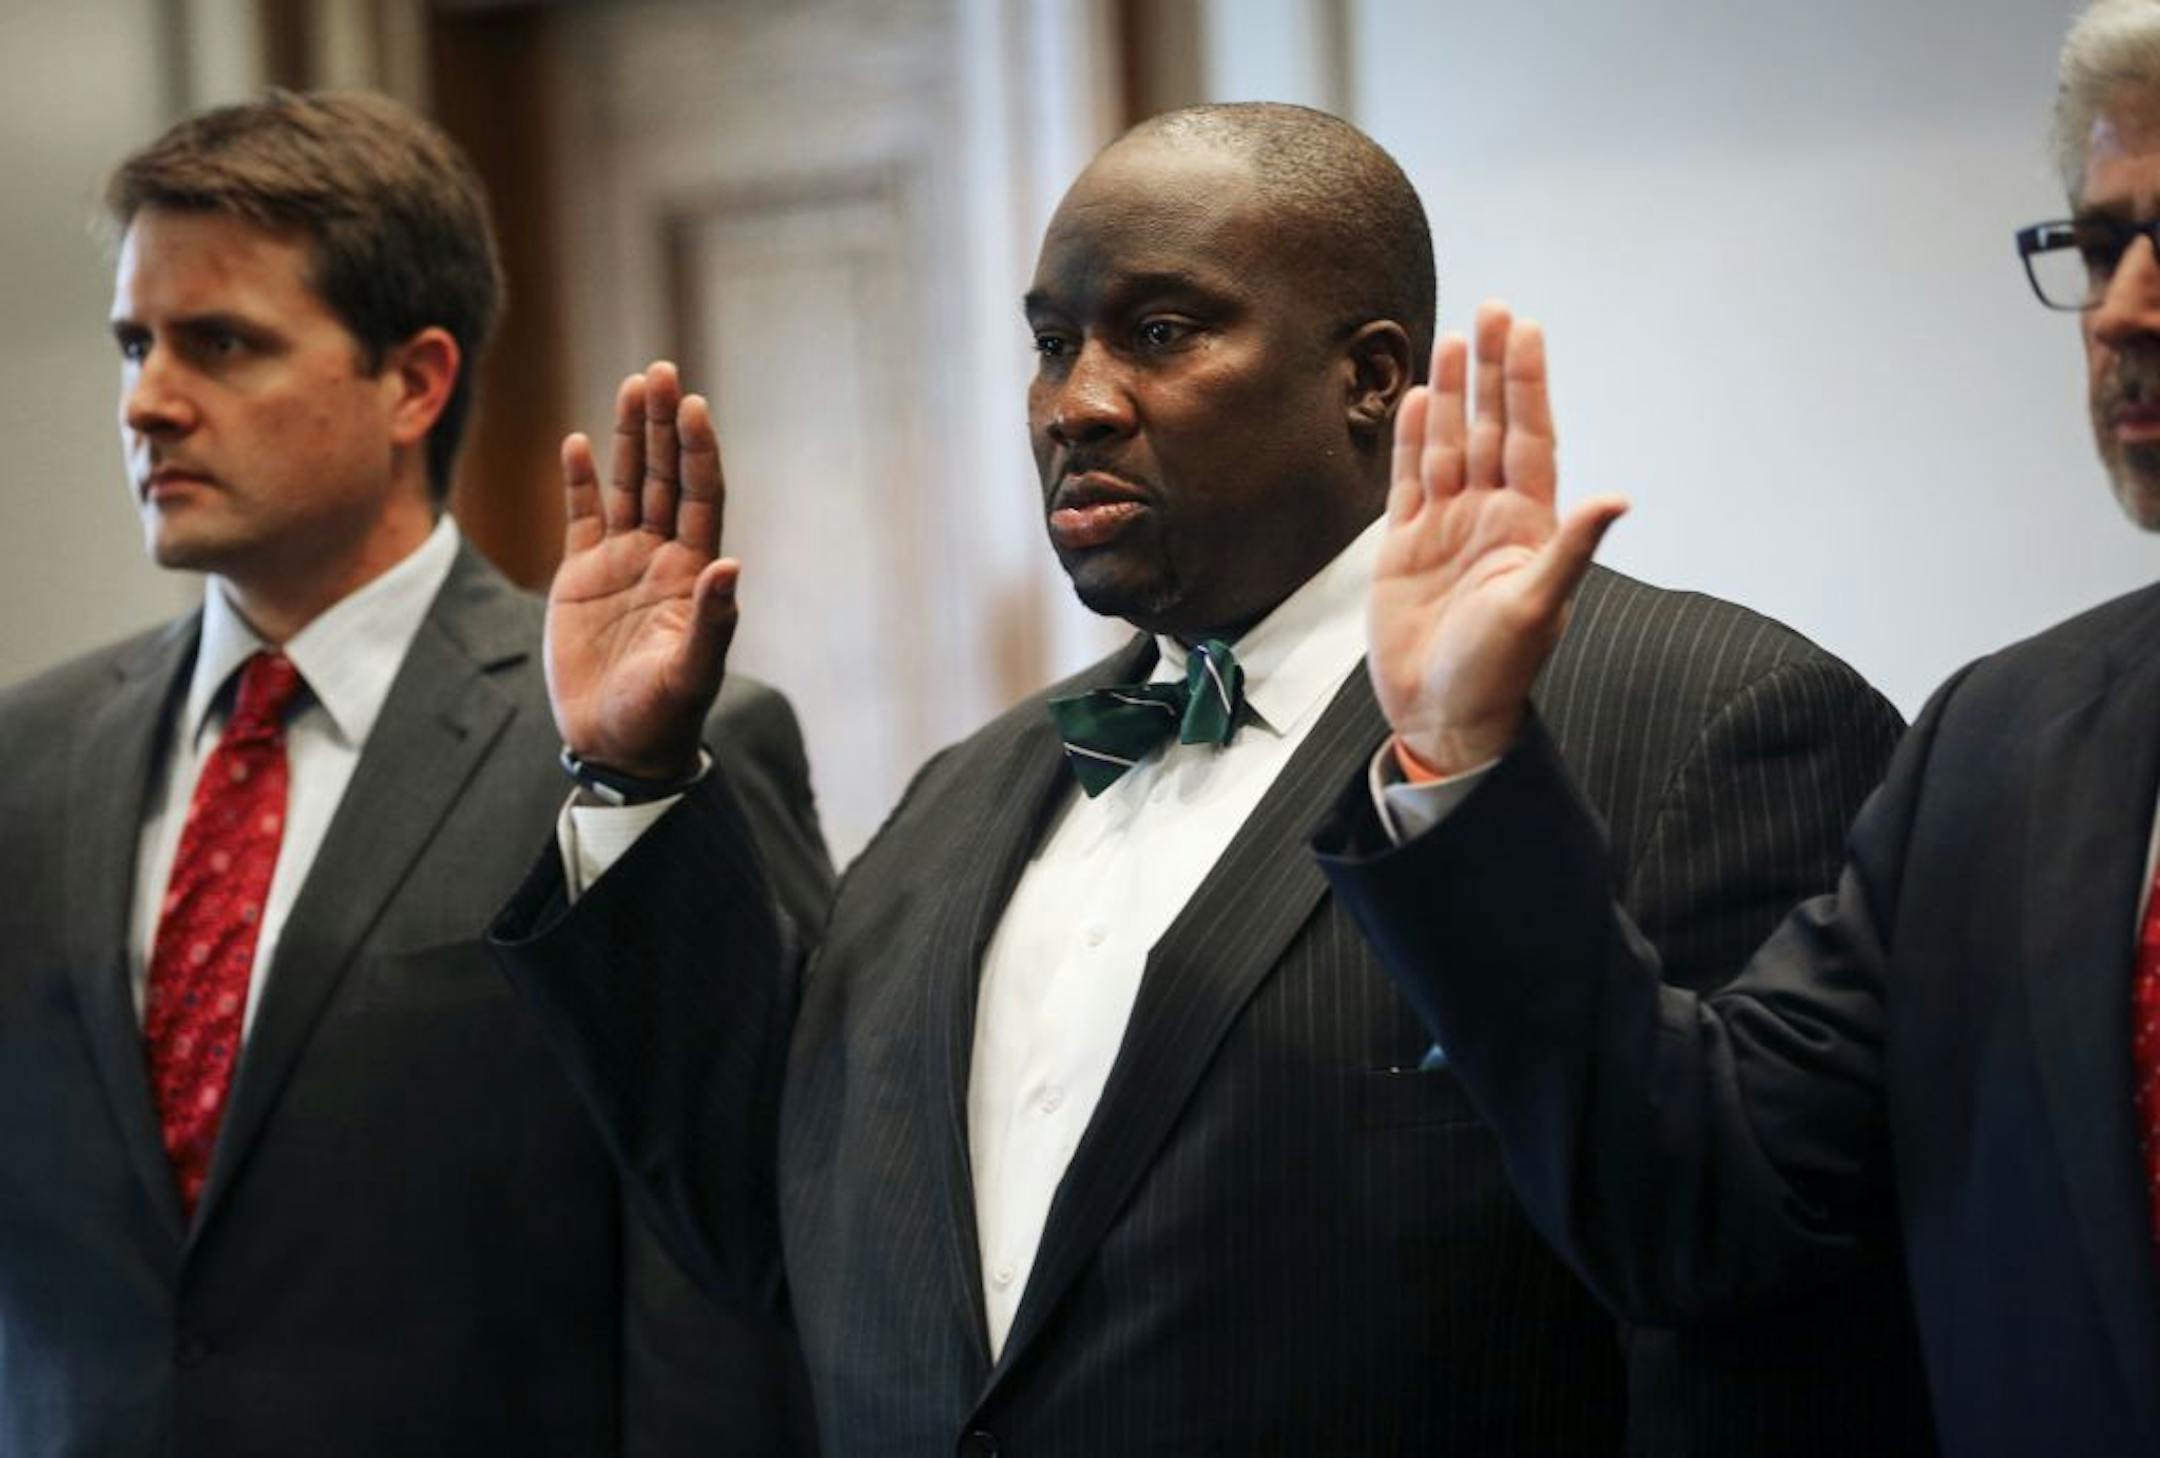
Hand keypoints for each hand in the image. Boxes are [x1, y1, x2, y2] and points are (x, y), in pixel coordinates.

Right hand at [545, 361, 738, 780]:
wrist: (618, 747)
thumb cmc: (662, 718)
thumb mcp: (691, 674)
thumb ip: (712, 622)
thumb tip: (729, 564)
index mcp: (694, 574)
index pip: (701, 496)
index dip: (699, 451)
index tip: (693, 406)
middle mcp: (662, 558)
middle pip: (667, 476)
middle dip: (665, 424)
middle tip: (662, 370)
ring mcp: (622, 564)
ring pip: (629, 485)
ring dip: (630, 437)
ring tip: (632, 384)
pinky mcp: (582, 578)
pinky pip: (582, 517)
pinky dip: (578, 481)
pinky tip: (574, 442)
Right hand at [1369, 301, 1627, 775]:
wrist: (1441, 715)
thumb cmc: (1497, 671)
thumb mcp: (1539, 607)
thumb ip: (1572, 548)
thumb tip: (1617, 498)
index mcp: (1527, 525)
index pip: (1529, 437)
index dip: (1528, 384)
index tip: (1527, 331)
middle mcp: (1489, 516)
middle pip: (1490, 427)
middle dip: (1492, 371)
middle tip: (1495, 310)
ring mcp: (1446, 528)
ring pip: (1449, 444)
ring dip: (1452, 395)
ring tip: (1454, 341)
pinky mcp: (1405, 547)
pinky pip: (1409, 481)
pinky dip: (1412, 441)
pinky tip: (1417, 401)